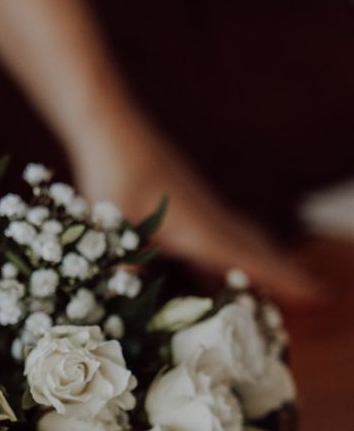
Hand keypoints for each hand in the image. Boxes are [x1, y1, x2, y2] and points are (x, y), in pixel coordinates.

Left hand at [69, 119, 321, 303]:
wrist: (113, 129)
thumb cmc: (115, 173)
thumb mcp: (117, 226)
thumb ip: (127, 266)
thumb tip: (125, 302)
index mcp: (200, 228)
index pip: (251, 259)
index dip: (282, 280)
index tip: (317, 294)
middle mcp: (209, 218)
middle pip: (256, 248)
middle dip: (282, 273)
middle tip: (311, 296)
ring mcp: (201, 208)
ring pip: (241, 239)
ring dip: (261, 261)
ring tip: (277, 286)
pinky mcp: (187, 203)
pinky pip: (222, 234)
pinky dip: (235, 252)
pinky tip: (218, 267)